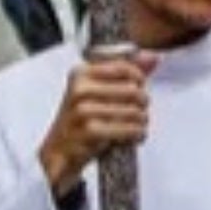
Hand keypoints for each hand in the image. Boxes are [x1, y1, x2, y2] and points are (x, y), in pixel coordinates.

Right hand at [37, 49, 153, 192]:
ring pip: (134, 111)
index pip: (123, 67)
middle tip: (138, 112)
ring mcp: (83, 110)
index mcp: (80, 74)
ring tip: (135, 126)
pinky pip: (129, 129)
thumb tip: (152, 58)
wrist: (58, 152)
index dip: (139, 79)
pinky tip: (133, 137)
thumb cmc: (79, 122)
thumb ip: (125, 73)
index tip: (139, 87)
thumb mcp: (96, 92)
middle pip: (133, 90)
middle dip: (142, 104)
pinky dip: (137, 135)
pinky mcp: (90, 131)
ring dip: (141, 122)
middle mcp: (79, 89)